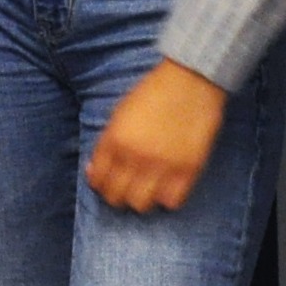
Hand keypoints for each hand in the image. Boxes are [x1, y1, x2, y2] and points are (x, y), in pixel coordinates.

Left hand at [87, 60, 228, 213]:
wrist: (190, 80)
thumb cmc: (153, 93)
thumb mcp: (120, 113)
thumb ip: (107, 142)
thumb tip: (95, 169)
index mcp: (115, 139)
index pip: (98, 179)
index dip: (99, 184)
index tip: (105, 183)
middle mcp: (135, 156)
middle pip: (116, 197)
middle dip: (117, 195)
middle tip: (125, 189)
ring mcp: (161, 165)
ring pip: (141, 204)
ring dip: (141, 199)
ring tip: (146, 190)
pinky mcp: (187, 170)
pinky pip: (171, 202)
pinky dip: (167, 198)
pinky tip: (167, 188)